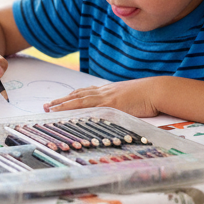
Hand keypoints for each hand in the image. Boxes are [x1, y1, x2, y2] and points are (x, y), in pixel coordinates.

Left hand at [43, 78, 163, 119]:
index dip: (70, 97)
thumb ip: (120, 103)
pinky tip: (68, 113)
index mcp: (108, 90)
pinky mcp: (111, 104)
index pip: (84, 92)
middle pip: (77, 95)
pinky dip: (78, 110)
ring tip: (50, 108)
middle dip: (60, 101)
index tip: (59, 100)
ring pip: (79, 100)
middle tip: (46, 105)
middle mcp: (104, 92)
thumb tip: (117, 109)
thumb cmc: (148, 95)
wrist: (158, 90)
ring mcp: (107, 97)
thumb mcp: (130, 98)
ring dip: (63, 104)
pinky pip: (91, 107)